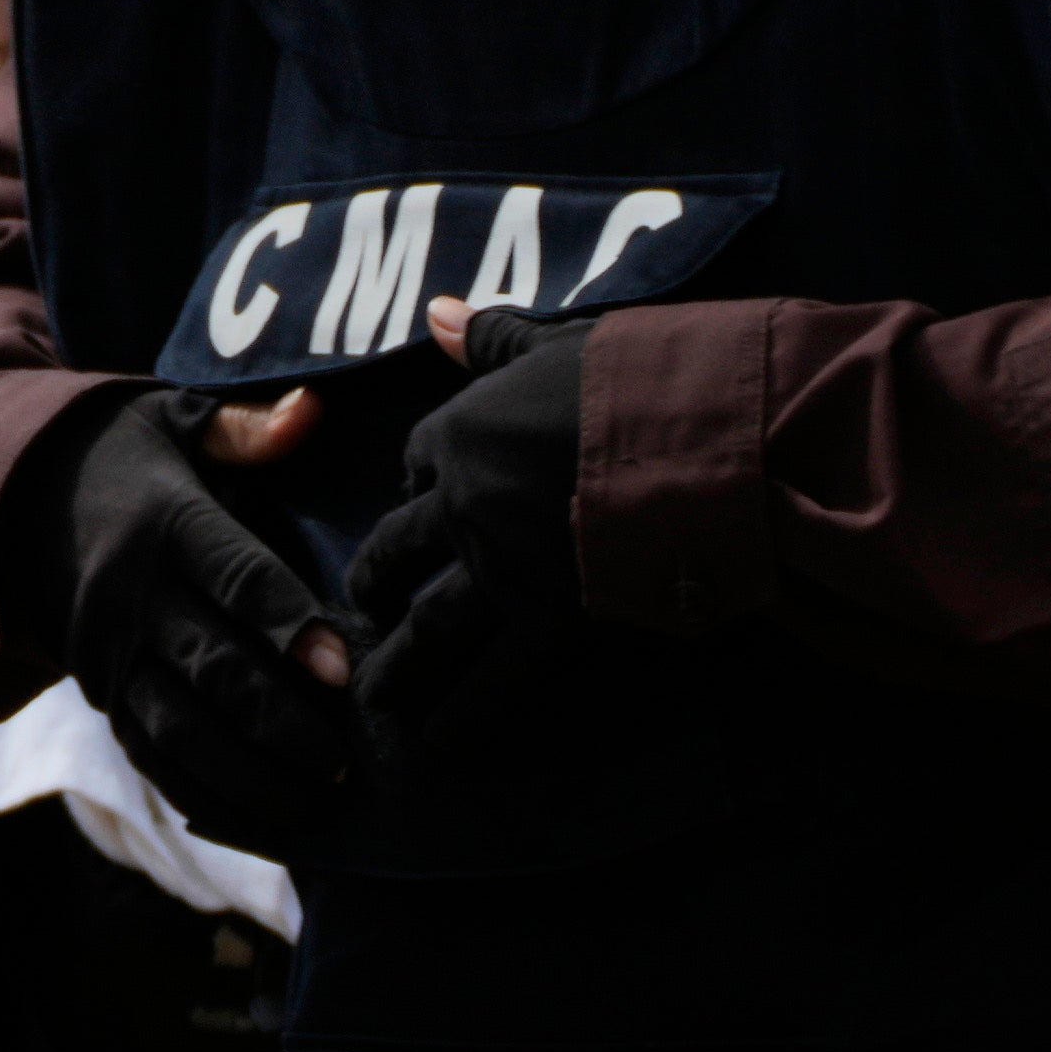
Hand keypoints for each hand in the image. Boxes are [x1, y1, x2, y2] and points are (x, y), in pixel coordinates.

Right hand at [32, 386, 357, 857]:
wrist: (6, 501)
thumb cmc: (119, 459)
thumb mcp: (169, 422)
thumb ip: (245, 429)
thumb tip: (309, 414)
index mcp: (166, 524)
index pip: (235, 577)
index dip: (290, 623)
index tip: (342, 669)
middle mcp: (133, 593)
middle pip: (212, 667)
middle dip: (280, 720)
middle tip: (343, 758)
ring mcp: (110, 650)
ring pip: (179, 727)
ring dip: (247, 772)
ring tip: (313, 799)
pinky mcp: (99, 690)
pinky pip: (149, 753)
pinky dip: (200, 793)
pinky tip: (257, 820)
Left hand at [347, 300, 588, 756]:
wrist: (691, 437)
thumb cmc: (630, 379)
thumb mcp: (552, 345)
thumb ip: (491, 339)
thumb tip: (437, 310)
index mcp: (457, 435)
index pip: (418, 465)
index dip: (420, 484)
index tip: (418, 501)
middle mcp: (462, 506)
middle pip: (401, 549)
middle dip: (378, 581)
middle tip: (360, 607)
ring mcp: (499, 569)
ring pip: (430, 625)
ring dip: (400, 664)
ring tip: (374, 696)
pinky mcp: (549, 619)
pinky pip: (496, 676)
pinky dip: (466, 712)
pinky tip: (438, 741)